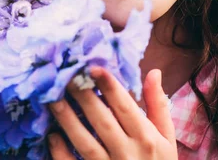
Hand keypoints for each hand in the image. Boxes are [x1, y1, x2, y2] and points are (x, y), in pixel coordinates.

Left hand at [48, 67, 176, 159]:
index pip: (126, 108)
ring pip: (85, 143)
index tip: (93, 67)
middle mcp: (129, 154)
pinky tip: (52, 135)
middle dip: (84, 98)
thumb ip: (158, 105)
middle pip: (103, 122)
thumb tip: (153, 72)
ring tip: (53, 100)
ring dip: (68, 120)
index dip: (110, 86)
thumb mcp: (165, 138)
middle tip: (66, 77)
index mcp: (147, 139)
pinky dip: (61, 151)